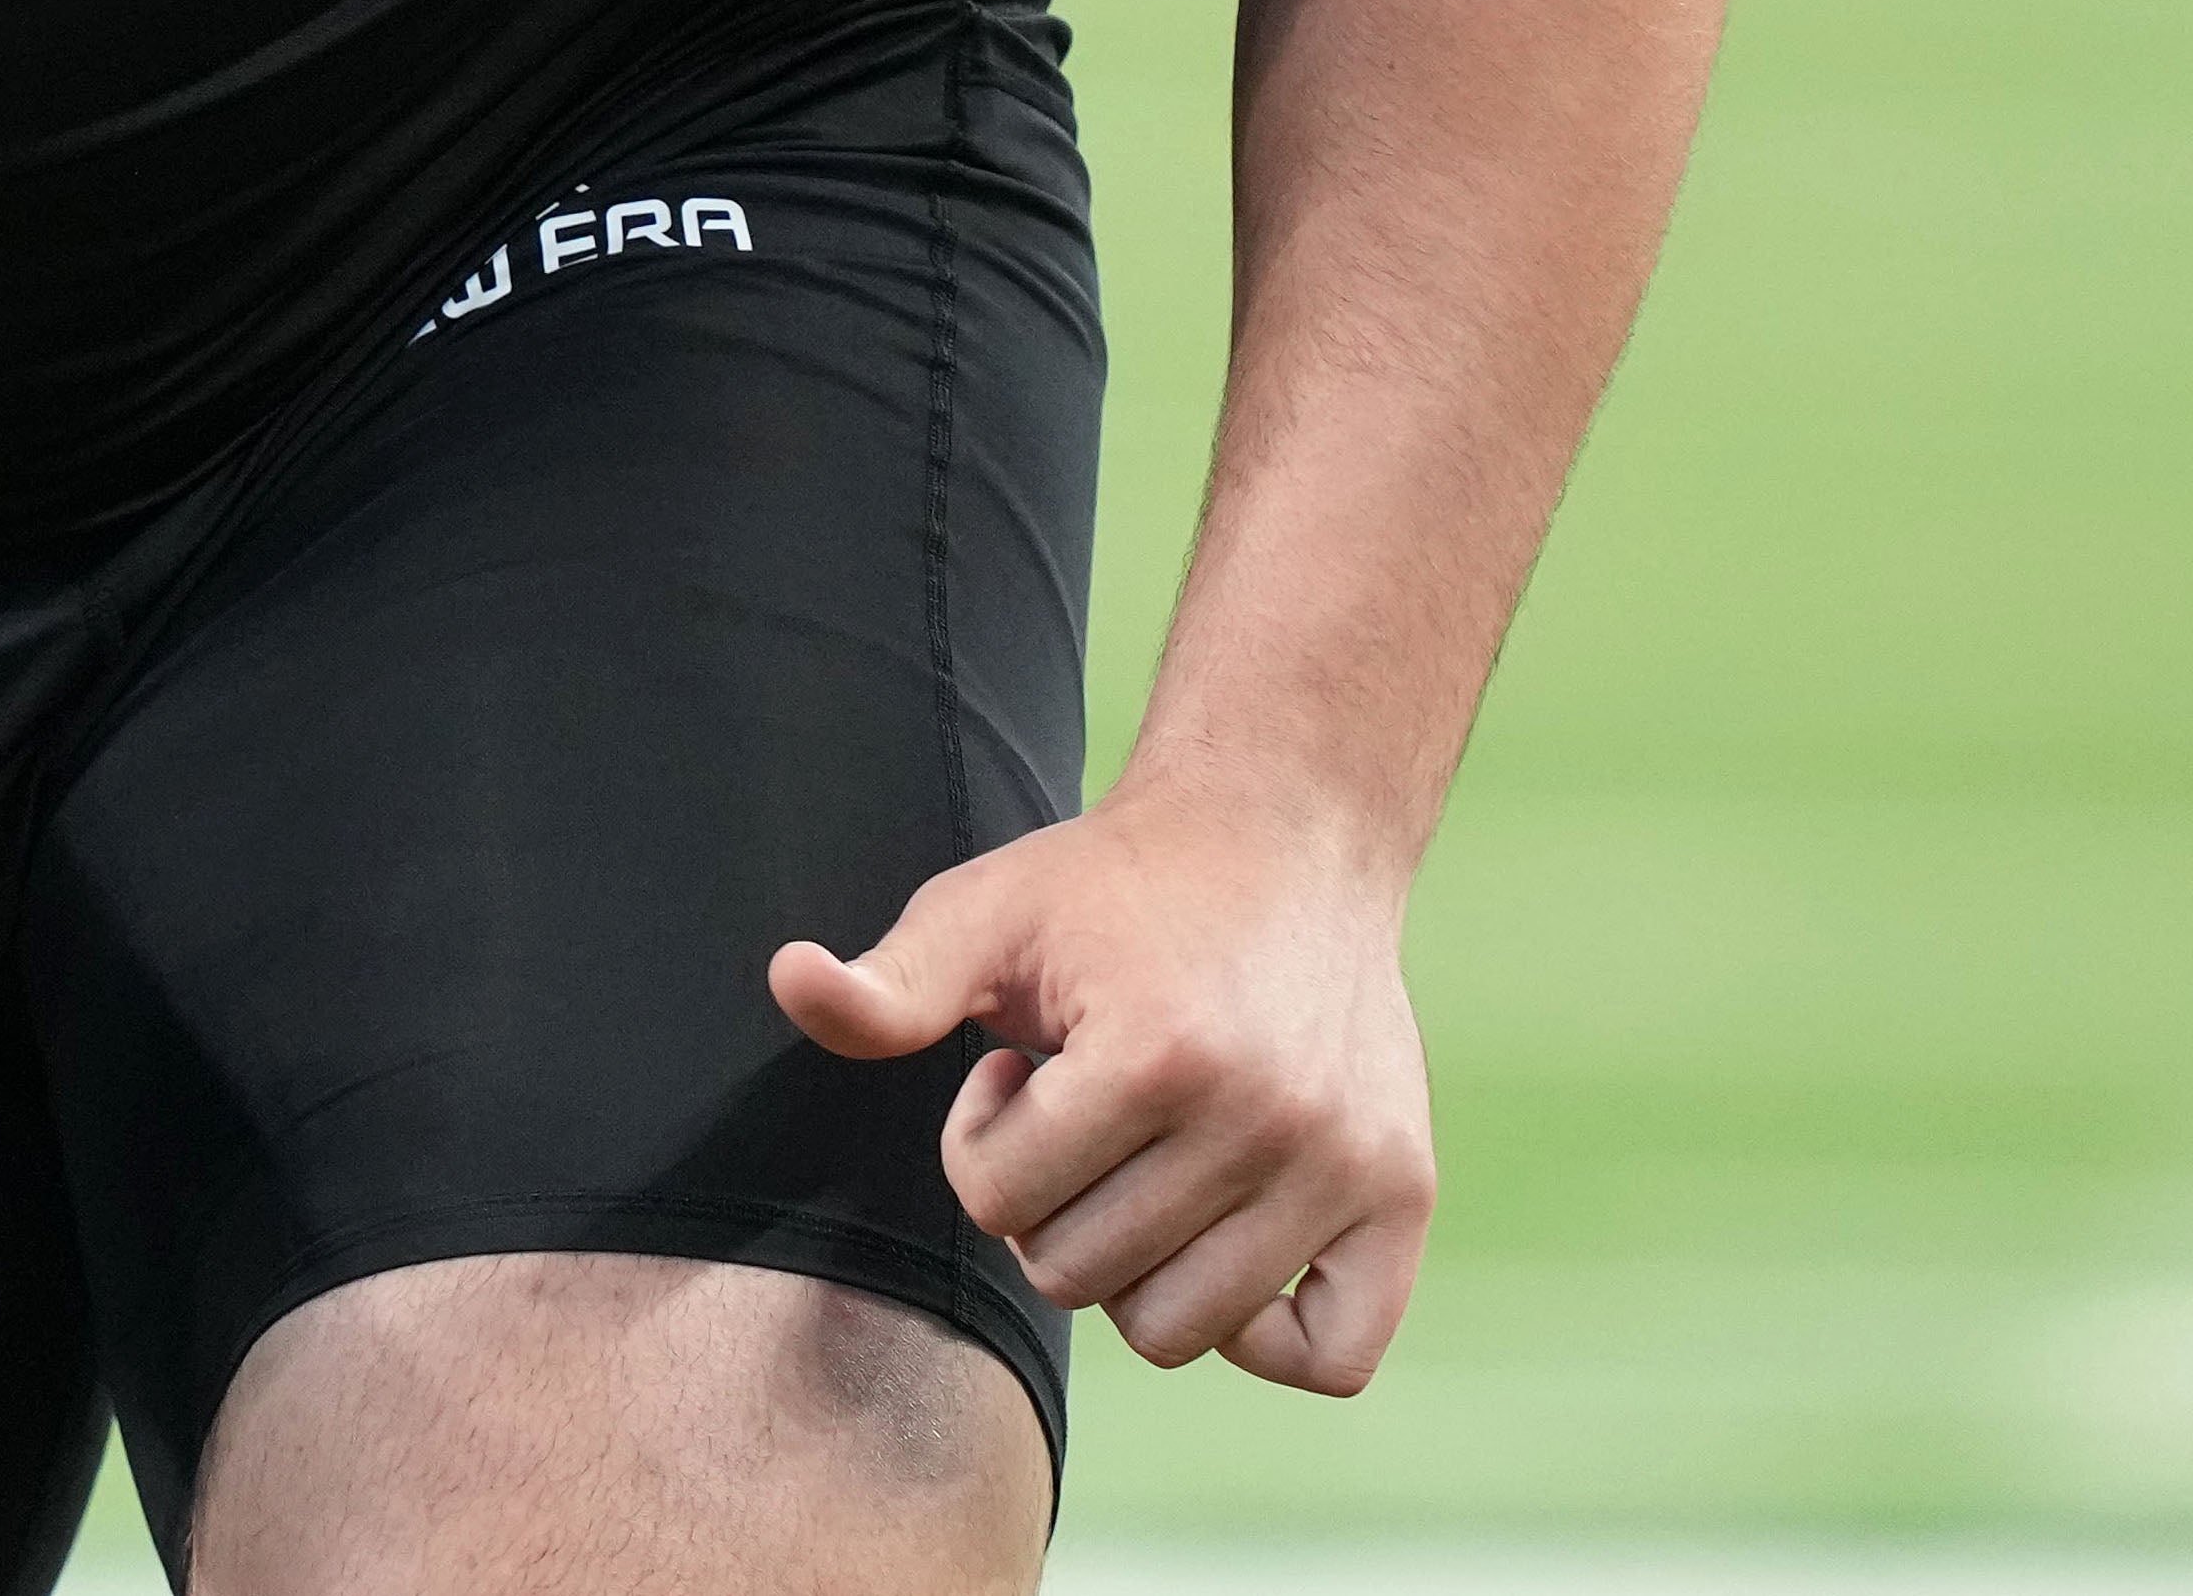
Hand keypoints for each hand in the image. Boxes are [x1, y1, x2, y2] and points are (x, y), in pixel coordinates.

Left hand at [769, 781, 1436, 1390]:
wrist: (1282, 834)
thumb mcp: (985, 912)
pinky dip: (1266, 1332)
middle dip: (1051, 1201)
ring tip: (1144, 1155)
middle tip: (1085, 1109)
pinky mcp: (1404, 1195)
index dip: (982, 1137)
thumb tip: (789, 981)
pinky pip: (1329, 1357)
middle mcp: (1268, 1118)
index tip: (1021, 1066)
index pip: (999, 1201)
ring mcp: (1346, 1164)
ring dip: (1137, 1261)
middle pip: (1081, 1275)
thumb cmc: (1114, 887)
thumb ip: (888, 983)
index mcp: (1157, 1052)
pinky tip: (1225, 1239)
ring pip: (1183, 1331)